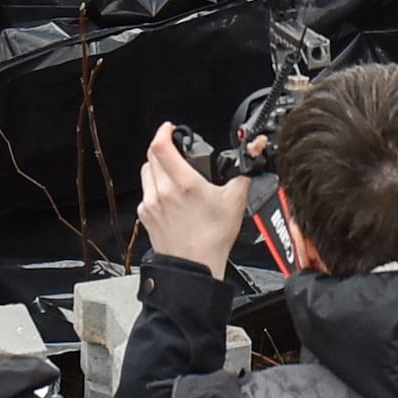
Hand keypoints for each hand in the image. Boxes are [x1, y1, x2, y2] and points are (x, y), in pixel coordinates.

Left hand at [134, 129, 254, 274]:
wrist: (194, 268)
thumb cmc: (213, 239)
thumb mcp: (235, 201)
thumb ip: (242, 173)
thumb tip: (252, 155)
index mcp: (184, 183)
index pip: (161, 146)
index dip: (164, 131)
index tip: (171, 128)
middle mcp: (162, 191)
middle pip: (152, 156)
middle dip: (163, 148)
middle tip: (176, 150)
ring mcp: (151, 204)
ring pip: (146, 172)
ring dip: (157, 166)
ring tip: (173, 174)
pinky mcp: (145, 215)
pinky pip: (145, 191)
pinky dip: (154, 187)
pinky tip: (170, 196)